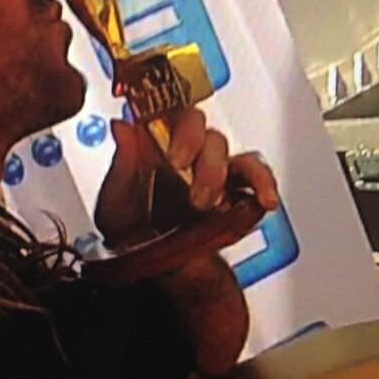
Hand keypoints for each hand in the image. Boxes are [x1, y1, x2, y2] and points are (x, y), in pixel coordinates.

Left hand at [94, 109, 279, 250]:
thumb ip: (123, 163)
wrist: (153, 268)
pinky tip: (264, 200)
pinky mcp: (238, 193)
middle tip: (183, 179)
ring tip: (212, 204)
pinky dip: (264, 185)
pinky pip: (257, 180)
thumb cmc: (132, 228)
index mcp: (159, 142)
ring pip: (230, 151)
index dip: (173, 118)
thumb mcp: (115, 199)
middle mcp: (191, 150)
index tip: (169, 149)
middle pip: (204, 130)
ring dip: (221, 173)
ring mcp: (217, 170)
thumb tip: (121, 125)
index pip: (173, 110)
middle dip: (197, 153)